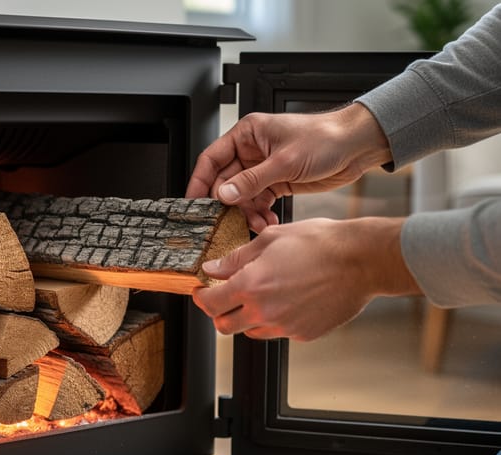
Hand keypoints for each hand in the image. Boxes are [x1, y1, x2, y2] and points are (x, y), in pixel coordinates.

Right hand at [186, 103, 392, 232]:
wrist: (357, 146)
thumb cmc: (326, 138)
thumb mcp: (285, 161)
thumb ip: (252, 180)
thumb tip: (225, 194)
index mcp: (248, 134)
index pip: (212, 158)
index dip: (200, 181)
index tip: (192, 202)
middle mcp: (252, 151)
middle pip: (226, 181)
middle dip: (227, 203)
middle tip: (223, 221)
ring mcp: (264, 167)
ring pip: (243, 195)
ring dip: (246, 212)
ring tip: (254, 224)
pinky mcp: (277, 182)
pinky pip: (259, 201)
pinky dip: (261, 214)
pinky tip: (266, 222)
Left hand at [192, 217, 419, 340]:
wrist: (362, 260)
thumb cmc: (319, 243)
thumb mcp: (270, 239)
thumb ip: (236, 258)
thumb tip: (212, 268)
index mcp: (251, 285)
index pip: (210, 303)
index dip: (202, 296)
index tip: (202, 290)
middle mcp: (264, 311)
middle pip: (224, 326)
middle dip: (219, 312)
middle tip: (224, 297)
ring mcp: (284, 326)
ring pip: (250, 331)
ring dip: (247, 317)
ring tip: (261, 294)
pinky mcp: (303, 334)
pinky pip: (278, 331)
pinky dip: (274, 320)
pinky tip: (287, 299)